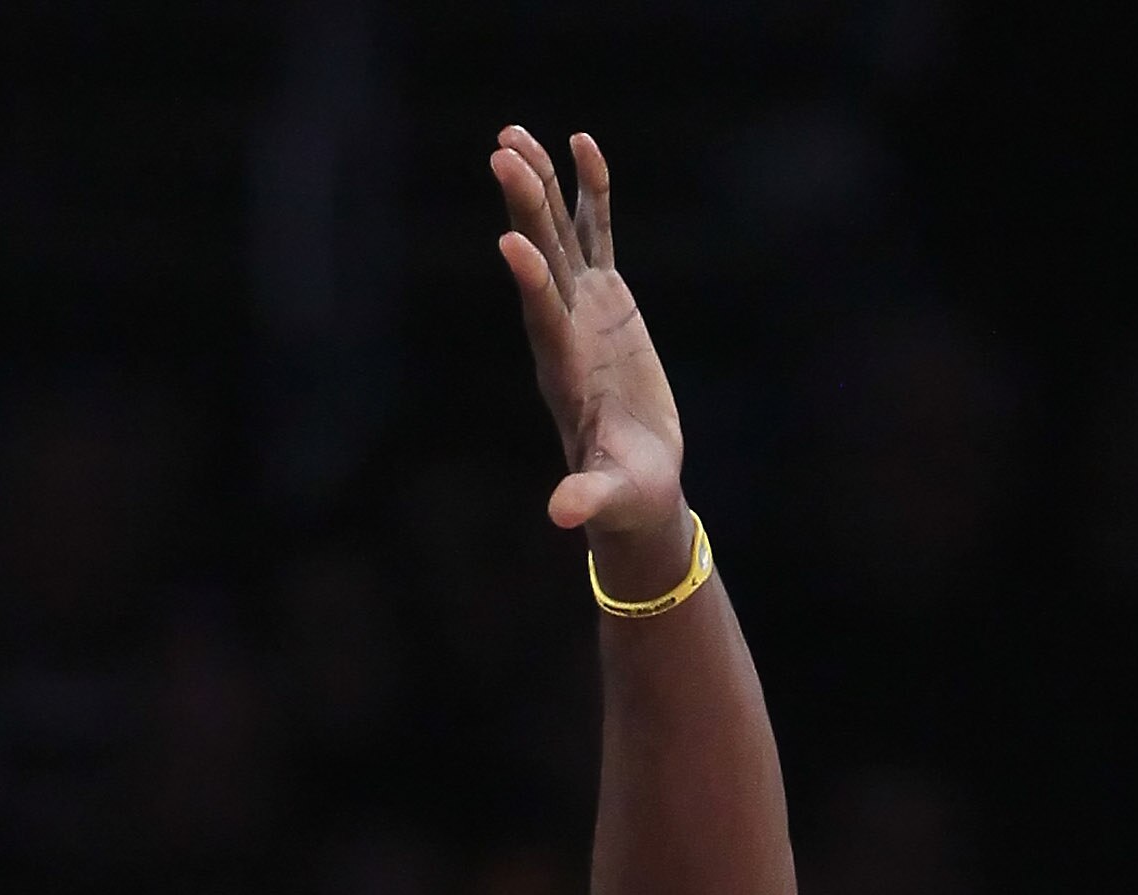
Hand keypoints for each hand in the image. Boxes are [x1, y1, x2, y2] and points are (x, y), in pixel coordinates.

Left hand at [491, 126, 690, 579]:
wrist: (635, 487)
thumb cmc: (625, 497)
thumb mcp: (610, 500)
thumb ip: (586, 501)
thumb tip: (563, 517)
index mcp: (565, 373)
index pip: (543, 318)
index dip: (529, 281)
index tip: (510, 241)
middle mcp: (564, 332)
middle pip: (541, 258)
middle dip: (524, 208)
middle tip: (502, 153)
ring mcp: (584, 310)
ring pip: (558, 236)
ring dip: (540, 187)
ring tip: (516, 134)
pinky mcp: (610, 301)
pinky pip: (596, 235)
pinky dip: (590, 192)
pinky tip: (582, 144)